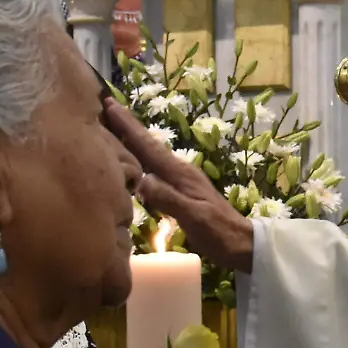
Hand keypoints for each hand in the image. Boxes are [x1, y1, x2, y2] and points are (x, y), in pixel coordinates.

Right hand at [102, 98, 254, 271]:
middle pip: (148, 144)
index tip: (109, 104)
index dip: (128, 126)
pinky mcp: (181, 190)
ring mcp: (181, 180)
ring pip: (151, 154)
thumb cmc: (218, 232)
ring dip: (132, 139)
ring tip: (113, 127)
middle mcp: (179, 171)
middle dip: (127, 125)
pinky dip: (140, 158)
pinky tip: (134, 161)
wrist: (241, 243)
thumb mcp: (193, 217)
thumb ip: (168, 199)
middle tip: (105, 105)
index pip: (148, 146)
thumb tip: (141, 179)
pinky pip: (154, 167)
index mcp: (180, 174)